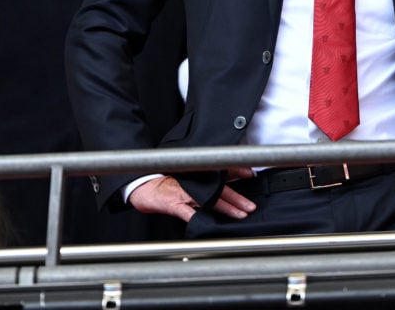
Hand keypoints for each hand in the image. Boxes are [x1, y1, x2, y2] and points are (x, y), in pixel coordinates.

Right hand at [128, 171, 256, 222]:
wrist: (142, 186)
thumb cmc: (164, 182)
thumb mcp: (186, 176)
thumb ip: (204, 178)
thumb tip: (224, 179)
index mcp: (198, 176)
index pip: (222, 171)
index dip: (237, 172)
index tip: (251, 174)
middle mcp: (195, 183)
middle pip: (221, 190)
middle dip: (238, 198)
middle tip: (252, 206)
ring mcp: (185, 194)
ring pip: (210, 201)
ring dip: (226, 208)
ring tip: (240, 214)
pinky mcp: (174, 205)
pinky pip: (187, 213)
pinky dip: (196, 217)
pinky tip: (206, 223)